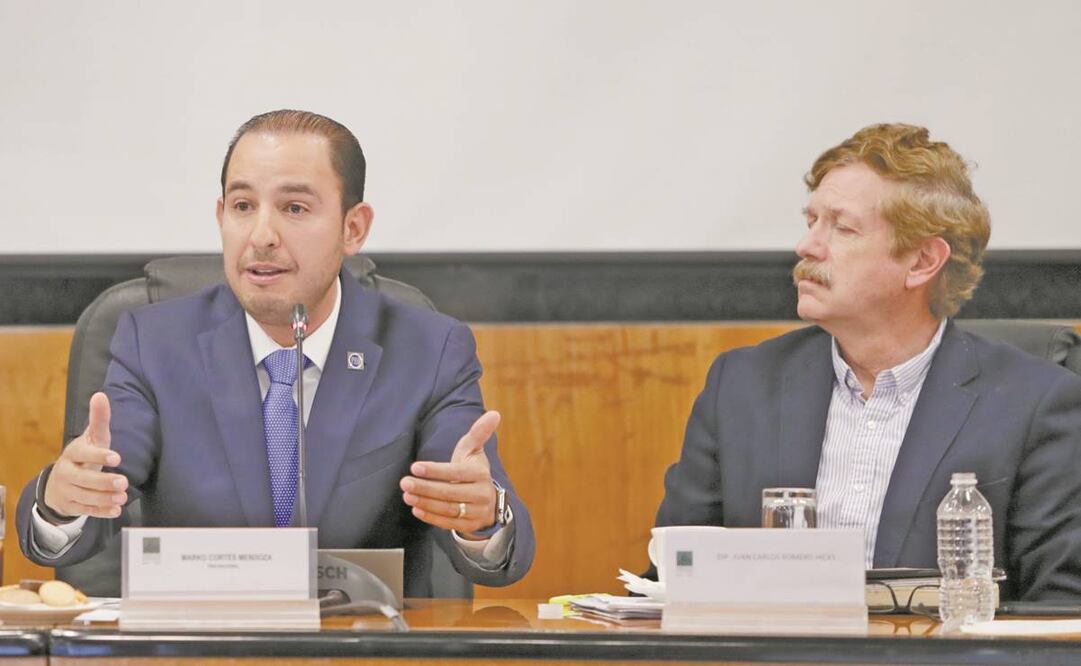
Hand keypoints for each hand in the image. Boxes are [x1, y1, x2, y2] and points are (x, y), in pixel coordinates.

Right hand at [42, 392, 128, 520]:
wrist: (59, 482)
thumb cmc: (83, 455)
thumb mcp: (92, 438)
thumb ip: (98, 419)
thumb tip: (100, 394)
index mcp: (73, 454)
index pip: (84, 454)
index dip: (99, 455)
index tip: (117, 457)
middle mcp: (67, 472)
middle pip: (83, 479)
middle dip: (103, 481)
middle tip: (124, 482)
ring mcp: (67, 491)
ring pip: (85, 496)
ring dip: (104, 498)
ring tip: (123, 497)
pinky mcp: (71, 505)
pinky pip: (86, 510)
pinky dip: (101, 511)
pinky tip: (116, 511)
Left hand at [400, 411, 499, 537]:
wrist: (488, 500)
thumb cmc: (473, 470)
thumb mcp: (474, 451)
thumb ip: (479, 433)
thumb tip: (494, 413)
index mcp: (480, 474)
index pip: (456, 472)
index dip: (435, 470)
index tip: (415, 467)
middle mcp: (481, 494)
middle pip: (449, 492)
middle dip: (425, 488)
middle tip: (404, 482)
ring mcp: (476, 511)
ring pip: (448, 509)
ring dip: (425, 502)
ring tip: (407, 495)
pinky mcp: (470, 525)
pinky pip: (448, 523)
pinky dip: (431, 517)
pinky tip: (416, 509)